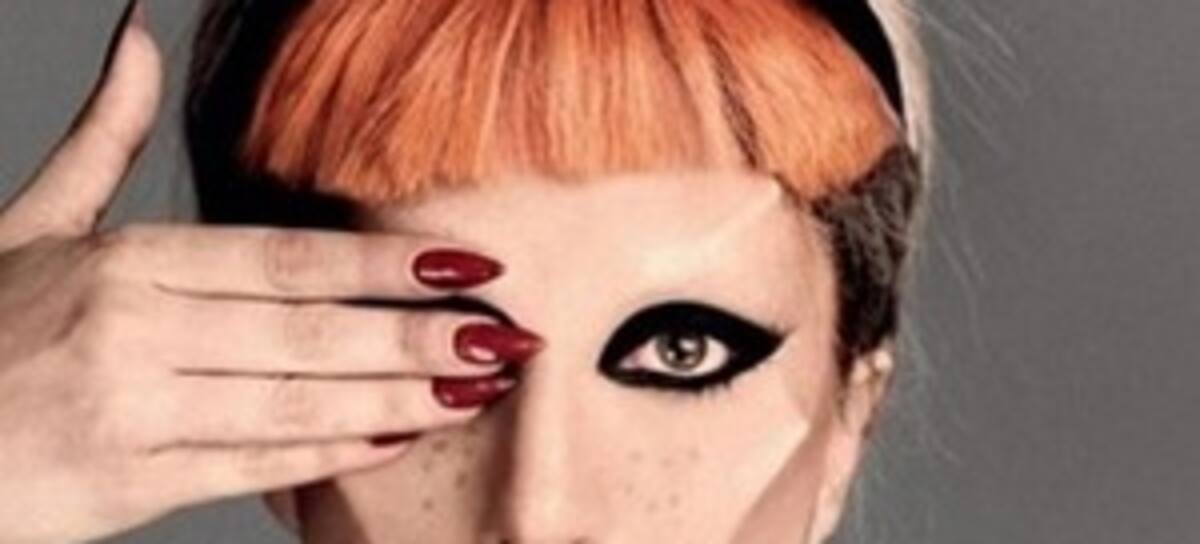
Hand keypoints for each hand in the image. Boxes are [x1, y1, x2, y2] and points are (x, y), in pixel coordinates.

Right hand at [0, 4, 539, 541]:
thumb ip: (102, 136)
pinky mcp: (127, 482)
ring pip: (293, 402)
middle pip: (307, 334)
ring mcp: (130, 412)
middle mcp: (131, 332)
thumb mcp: (31, 224)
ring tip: (477, 390)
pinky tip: (395, 437)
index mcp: (122, 262)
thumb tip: (137, 35)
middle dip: (418, 338)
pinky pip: (250, 466)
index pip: (282, 259)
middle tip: (507, 337)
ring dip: (396, 397)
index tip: (467, 265)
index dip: (384, 265)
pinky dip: (329, 454)